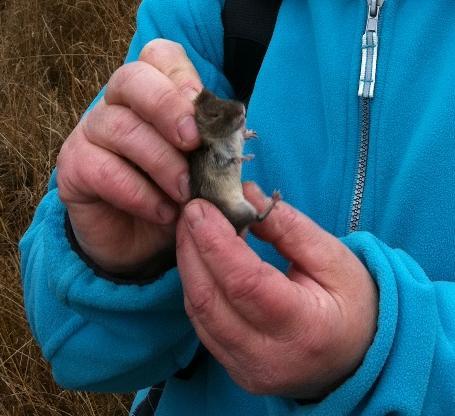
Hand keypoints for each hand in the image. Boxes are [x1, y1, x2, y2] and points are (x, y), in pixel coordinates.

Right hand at [57, 39, 201, 273]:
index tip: (203, 110)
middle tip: (193, 142)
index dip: (182, 76)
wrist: (142, 242)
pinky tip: (162, 212)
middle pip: (132, 78)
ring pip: (121, 127)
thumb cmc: (174, 197)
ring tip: (185, 193)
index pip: (158, 58)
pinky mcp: (73, 168)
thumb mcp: (203, 172)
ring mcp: (90, 134)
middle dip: (168, 107)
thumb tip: (237, 146)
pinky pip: (104, 170)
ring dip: (161, 162)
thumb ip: (216, 152)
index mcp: (150, 97)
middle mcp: (115, 106)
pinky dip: (140, 193)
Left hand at [176, 183, 377, 398]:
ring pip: (198, 312)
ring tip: (193, 228)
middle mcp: (269, 359)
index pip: (245, 283)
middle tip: (191, 210)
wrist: (356, 355)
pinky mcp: (233, 368)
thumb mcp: (333, 258)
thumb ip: (288, 227)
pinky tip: (200, 258)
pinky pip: (202, 323)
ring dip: (189, 265)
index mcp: (305, 329)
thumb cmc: (352, 303)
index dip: (215, 242)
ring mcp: (246, 369)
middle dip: (192, 248)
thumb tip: (246, 196)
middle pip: (210, 299)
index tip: (199, 207)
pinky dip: (196, 285)